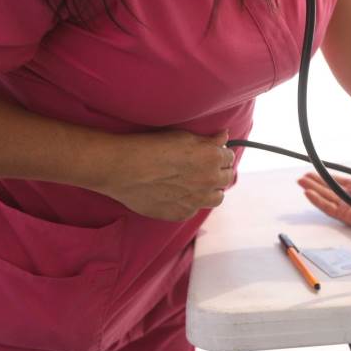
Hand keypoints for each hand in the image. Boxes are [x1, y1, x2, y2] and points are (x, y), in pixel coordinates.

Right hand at [97, 129, 234, 221]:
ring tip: (195, 184)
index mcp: (212, 158)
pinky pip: (194, 209)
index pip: (229, 157)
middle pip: (226, 178)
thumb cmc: (151, 146)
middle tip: (204, 169)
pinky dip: (190, 202)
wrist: (122, 168)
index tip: (212, 154)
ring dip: (210, 191)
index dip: (220, 155)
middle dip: (219, 172)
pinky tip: (177, 194)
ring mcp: (196, 201)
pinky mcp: (181, 214)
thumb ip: (208, 140)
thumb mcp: (182, 136)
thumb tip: (224, 137)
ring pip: (216, 198)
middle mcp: (209, 181)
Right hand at [297, 152, 350, 230]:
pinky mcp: (345, 215)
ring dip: (312, 190)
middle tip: (301, 177)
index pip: (338, 182)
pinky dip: (317, 200)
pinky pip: (327, 207)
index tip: (314, 171)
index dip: (326, 177)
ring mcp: (347, 207)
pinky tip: (308, 193)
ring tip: (300, 182)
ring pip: (325, 197)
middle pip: (328, 189)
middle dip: (315, 183)